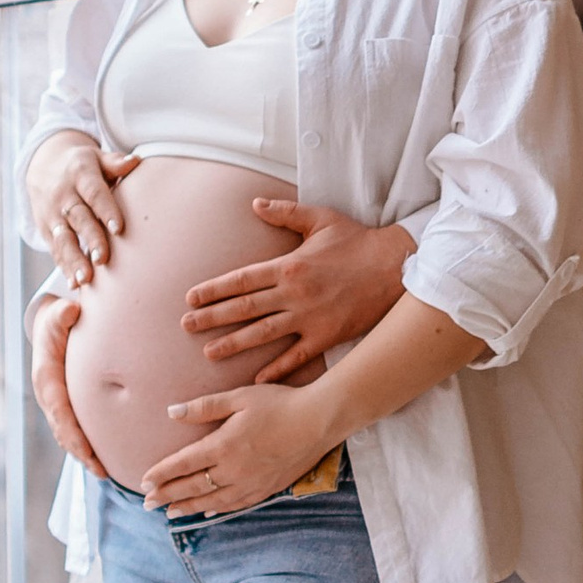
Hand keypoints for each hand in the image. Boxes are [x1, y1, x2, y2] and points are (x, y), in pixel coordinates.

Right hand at [28, 130, 135, 285]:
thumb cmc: (83, 166)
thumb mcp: (97, 158)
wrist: (43, 166)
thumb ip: (115, 162)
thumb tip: (135, 161)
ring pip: (63, 238)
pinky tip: (74, 284)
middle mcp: (63, 195)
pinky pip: (55, 249)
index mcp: (80, 174)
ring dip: (73, 260)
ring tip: (85, 279)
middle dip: (90, 239)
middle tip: (103, 259)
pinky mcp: (46, 229)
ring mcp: (52, 214)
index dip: (105, 210)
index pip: (94, 193)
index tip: (119, 228)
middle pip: (78, 218)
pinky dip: (64, 267)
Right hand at [29, 293, 105, 474]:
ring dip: (84, 455)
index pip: (60, 412)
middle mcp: (49, 396)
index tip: (87, 451)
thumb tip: (70, 309)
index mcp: (47, 380)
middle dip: (81, 453)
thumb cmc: (57, 320)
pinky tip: (104, 460)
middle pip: (64, 431)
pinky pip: (74, 429)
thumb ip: (63, 314)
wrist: (49, 325)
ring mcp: (56, 403)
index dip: (73, 433)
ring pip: (68, 435)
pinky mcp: (66, 405)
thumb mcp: (57, 313)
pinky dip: (86, 446)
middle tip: (102, 473)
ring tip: (105, 474)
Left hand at [140, 383, 342, 517]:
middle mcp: (234, 470)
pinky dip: (217, 509)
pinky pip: (236, 504)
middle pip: (192, 487)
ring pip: (211, 501)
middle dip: (167, 496)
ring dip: (187, 507)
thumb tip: (171, 412)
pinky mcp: (267, 488)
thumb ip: (204, 407)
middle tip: (147, 503)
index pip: (183, 465)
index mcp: (223, 446)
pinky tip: (206, 510)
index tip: (143, 481)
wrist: (319, 420)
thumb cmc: (279, 403)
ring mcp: (251, 482)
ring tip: (170, 512)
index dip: (161, 474)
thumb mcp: (239, 397)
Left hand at [182, 203, 413, 378]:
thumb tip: (255, 203)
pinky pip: (297, 356)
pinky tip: (256, 378)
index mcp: (289, 265)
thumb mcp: (321, 219)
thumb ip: (285, 212)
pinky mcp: (327, 335)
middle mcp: (294, 294)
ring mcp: (310, 318)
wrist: (396, 267)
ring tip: (210, 353)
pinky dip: (276, 368)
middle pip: (244, 308)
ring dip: (234, 343)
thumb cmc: (358, 241)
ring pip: (263, 333)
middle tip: (186, 326)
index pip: (241, 279)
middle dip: (212, 317)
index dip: (213, 289)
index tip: (190, 298)